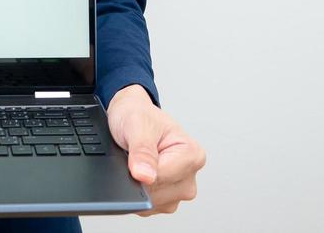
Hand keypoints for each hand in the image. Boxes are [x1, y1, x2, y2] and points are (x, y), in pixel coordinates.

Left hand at [105, 85, 205, 216]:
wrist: (133, 117)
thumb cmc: (139, 116)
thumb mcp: (137, 124)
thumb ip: (142, 150)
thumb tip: (145, 176)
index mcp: (192, 154)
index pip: (161, 178)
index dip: (139, 170)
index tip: (131, 156)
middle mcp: (191, 175)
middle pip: (158, 194)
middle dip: (138, 179)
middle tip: (132, 156)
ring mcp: (180, 191)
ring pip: (152, 204)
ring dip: (137, 187)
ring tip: (135, 163)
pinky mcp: (168, 200)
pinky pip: (148, 208)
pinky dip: (137, 194)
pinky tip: (135, 175)